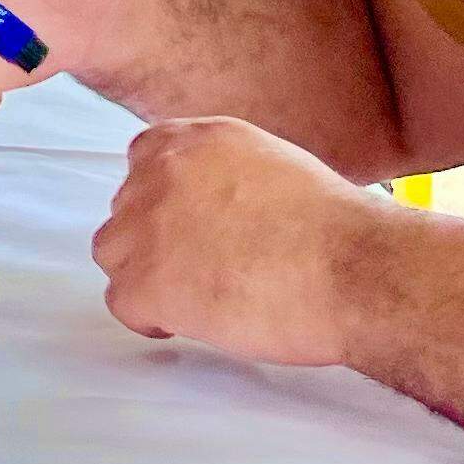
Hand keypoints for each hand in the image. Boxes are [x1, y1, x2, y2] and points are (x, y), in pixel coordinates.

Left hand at [92, 118, 374, 366]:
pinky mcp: (146, 281)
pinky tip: (189, 323)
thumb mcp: (275, 167)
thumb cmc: (333, 230)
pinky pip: (122, 303)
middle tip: (196, 268)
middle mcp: (163, 172)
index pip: (145, 158)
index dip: (162, 200)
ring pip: (114, 253)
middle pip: (126, 209)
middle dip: (154, 240)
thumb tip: (216, 207)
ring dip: (144, 276)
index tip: (185, 225)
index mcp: (198, 140)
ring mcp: (148, 225)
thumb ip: (228, 176)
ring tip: (192, 297)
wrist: (350, 268)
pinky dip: (148, 318)